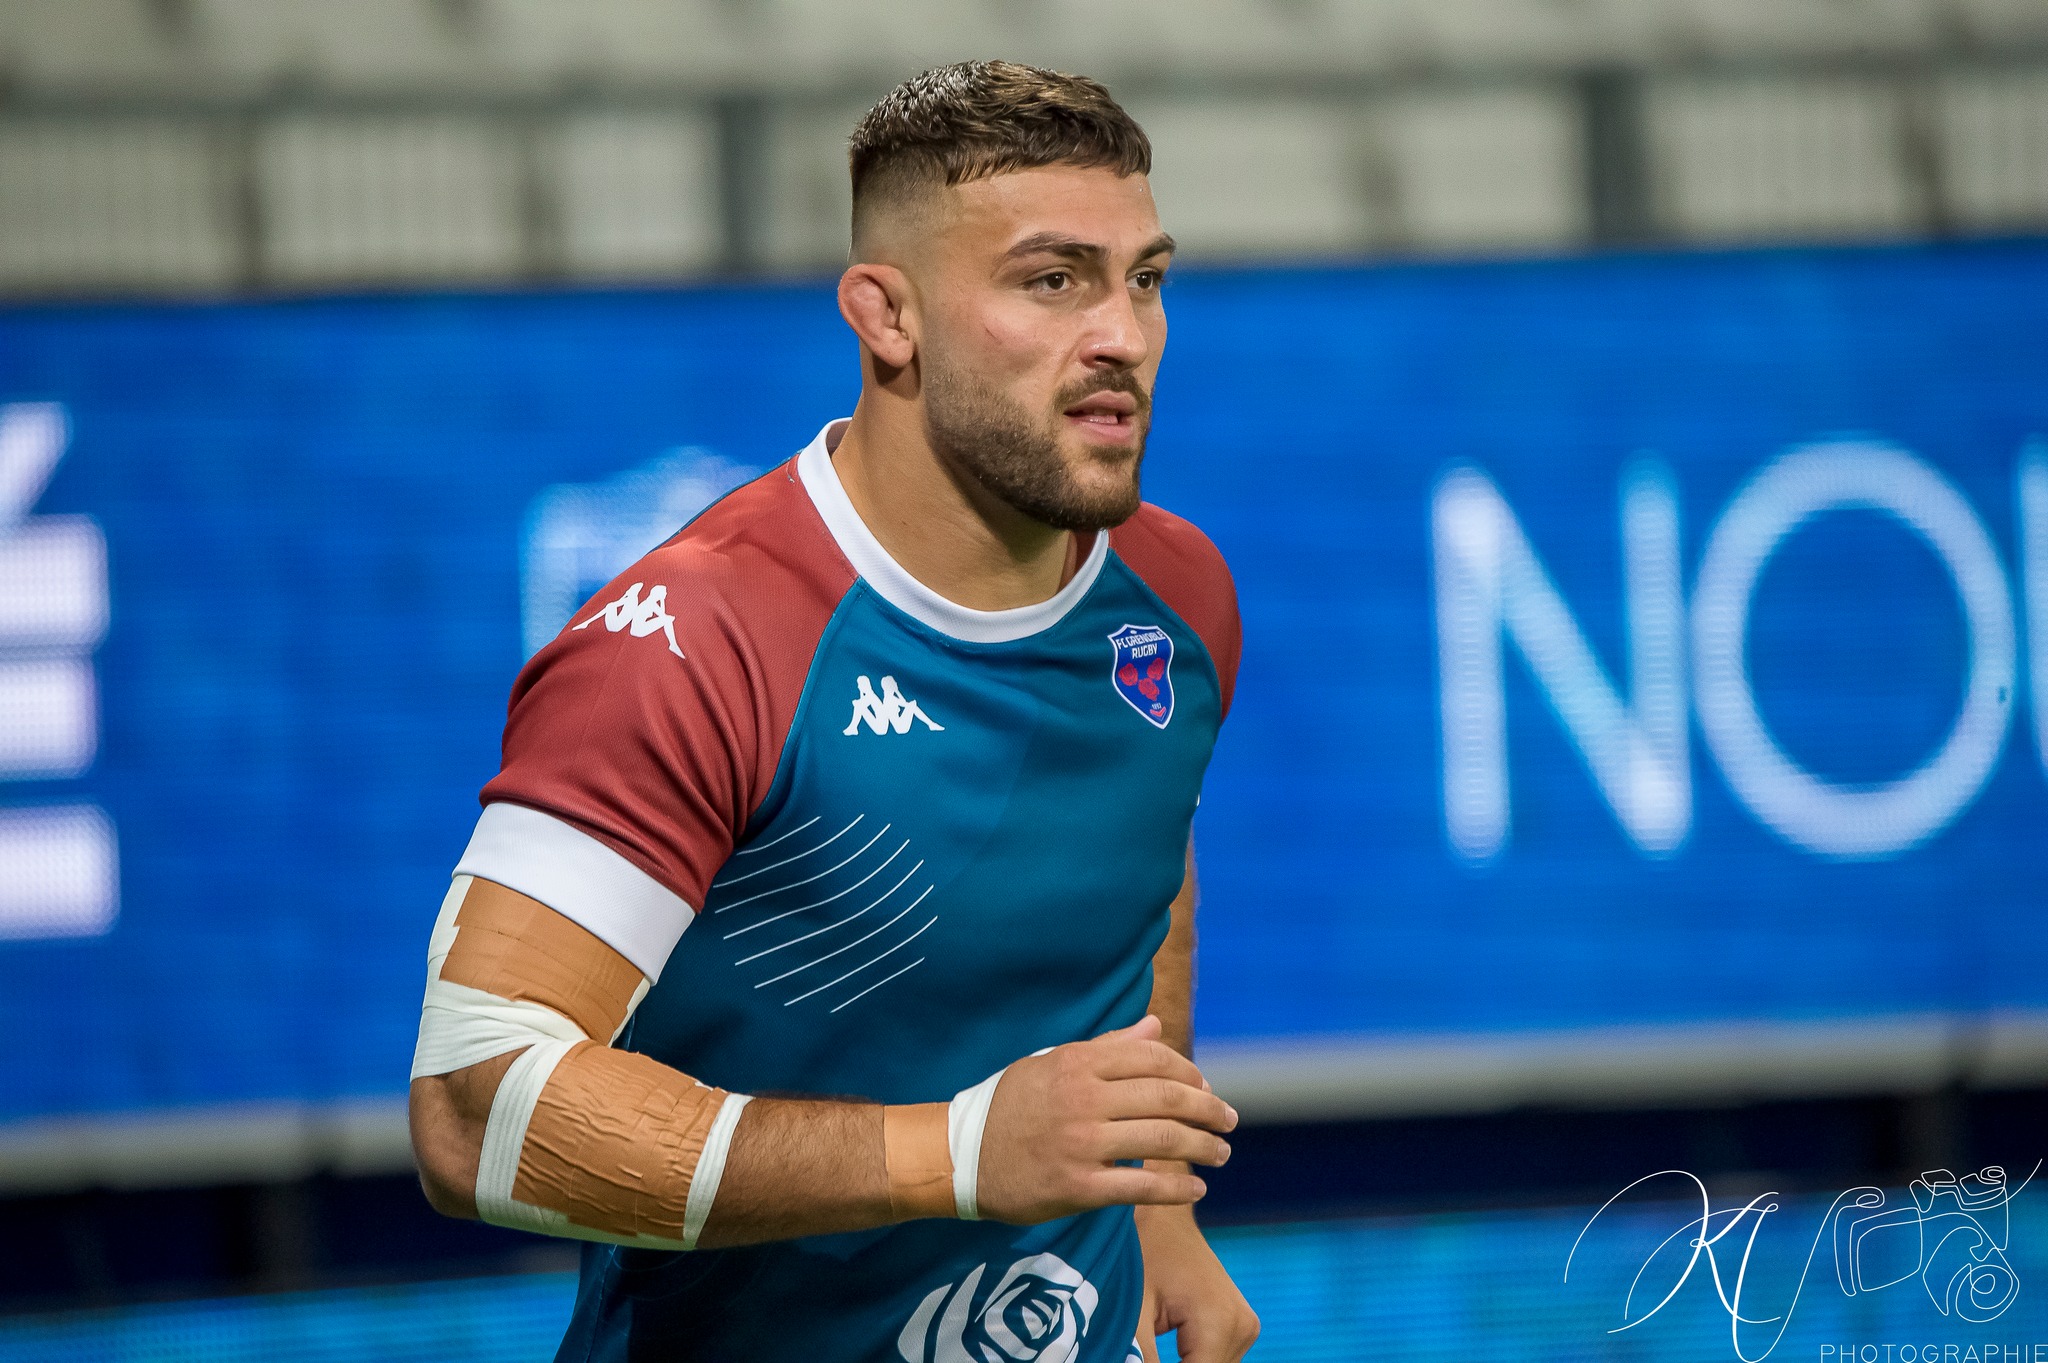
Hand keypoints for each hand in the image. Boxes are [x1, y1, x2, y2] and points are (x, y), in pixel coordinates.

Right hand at [975, 1015, 1235, 1224]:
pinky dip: (1176, 1189)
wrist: (960, 1155)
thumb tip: (1155, 1026)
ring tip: (1220, 1154)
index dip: (1189, 1073)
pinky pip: (1140, 1187)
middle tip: (1229, 1121)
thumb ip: (1107, 1047)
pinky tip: (1195, 1191)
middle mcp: (1083, 1099)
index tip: (1206, 1088)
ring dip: (1202, 1148)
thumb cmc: (1010, 1105)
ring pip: (1162, 1140)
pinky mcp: (1077, 1187)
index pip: (1152, 1059)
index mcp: (1078, 1063)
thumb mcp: (1051, 1063)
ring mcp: (1081, 1144)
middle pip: (1166, 1098)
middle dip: (1208, 1110)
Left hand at [1136, 1198, 1259, 1361]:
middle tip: (1139, 1354)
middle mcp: (1242, 1326)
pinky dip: (1193, 1361)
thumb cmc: (1142, 1251)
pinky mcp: (1240, 1326)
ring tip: (1148, 1349)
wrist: (1162, 1214)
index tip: (1136, 1361)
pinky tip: (1166, 1349)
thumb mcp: (1132, 1309)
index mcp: (1220, 1321)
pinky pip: (1216, 1359)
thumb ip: (1139, 1356)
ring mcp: (1246, 1326)